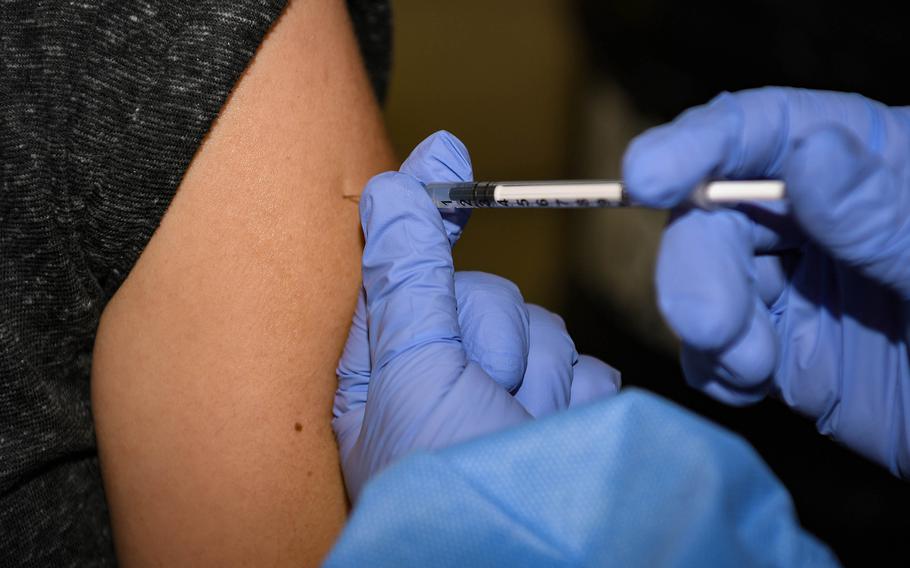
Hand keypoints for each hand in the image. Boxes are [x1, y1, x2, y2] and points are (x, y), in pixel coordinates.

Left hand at [333, 132, 619, 499]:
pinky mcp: (565, 418)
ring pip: (544, 331)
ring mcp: (509, 400)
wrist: (540, 558)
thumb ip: (410, 278)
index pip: (406, 267)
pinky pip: (584, 371)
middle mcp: (448, 378)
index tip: (446, 155)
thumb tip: (395, 184)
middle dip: (495, 340)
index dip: (426, 210)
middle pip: (489, 295)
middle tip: (485, 397)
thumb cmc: (446, 488)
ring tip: (521, 435)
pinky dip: (578, 405)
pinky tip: (558, 442)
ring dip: (538, 380)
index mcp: (388, 367)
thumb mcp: (413, 377)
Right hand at [623, 87, 909, 475]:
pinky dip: (713, 366)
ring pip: (702, 280)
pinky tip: (749, 385)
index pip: (767, 128)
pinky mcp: (779, 348)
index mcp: (870, 164)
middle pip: (714, 210)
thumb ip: (882, 218)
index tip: (646, 176)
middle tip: (707, 324)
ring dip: (704, 324)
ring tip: (750, 368)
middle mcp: (817, 216)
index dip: (700, 142)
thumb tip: (811, 154)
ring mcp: (793, 284)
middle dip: (695, 264)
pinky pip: (713, 347)